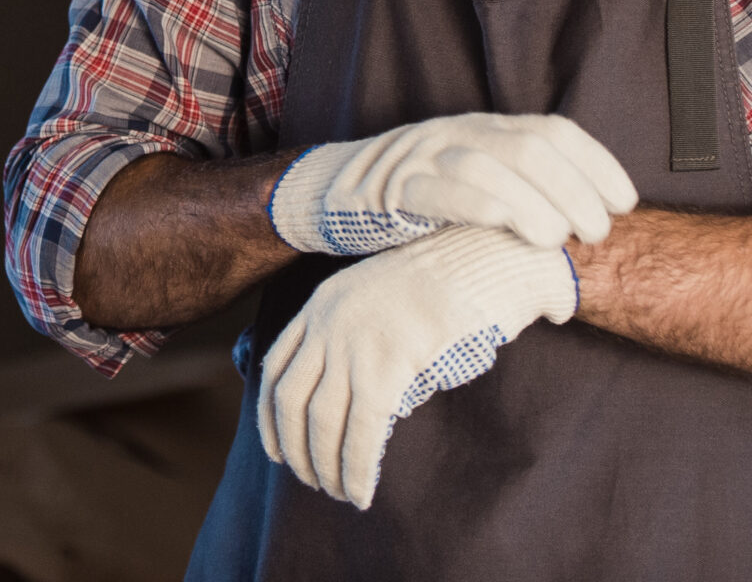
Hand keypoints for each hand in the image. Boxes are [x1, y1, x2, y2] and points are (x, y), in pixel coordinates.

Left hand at [259, 226, 576, 508]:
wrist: (482, 256)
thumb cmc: (445, 280)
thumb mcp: (379, 293)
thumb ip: (355, 333)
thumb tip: (348, 392)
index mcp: (322, 303)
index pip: (275, 367)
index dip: (269, 417)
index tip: (277, 451)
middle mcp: (328, 323)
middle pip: (291, 400)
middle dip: (297, 450)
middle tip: (312, 482)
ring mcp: (356, 343)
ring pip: (322, 422)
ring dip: (325, 467)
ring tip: (339, 493)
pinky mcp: (389, 365)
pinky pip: (363, 431)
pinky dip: (357, 469)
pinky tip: (362, 492)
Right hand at [267, 112, 635, 256]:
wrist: (333, 196)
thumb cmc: (418, 201)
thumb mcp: (475, 184)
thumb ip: (521, 191)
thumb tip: (588, 224)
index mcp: (486, 128)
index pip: (555, 131)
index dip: (597, 163)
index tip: (626, 201)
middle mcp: (461, 131)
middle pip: (532, 146)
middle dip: (575, 189)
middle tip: (597, 232)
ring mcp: (427, 155)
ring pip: (492, 163)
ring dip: (536, 201)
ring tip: (560, 239)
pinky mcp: (396, 187)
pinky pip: (444, 189)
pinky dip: (483, 206)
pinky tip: (510, 228)